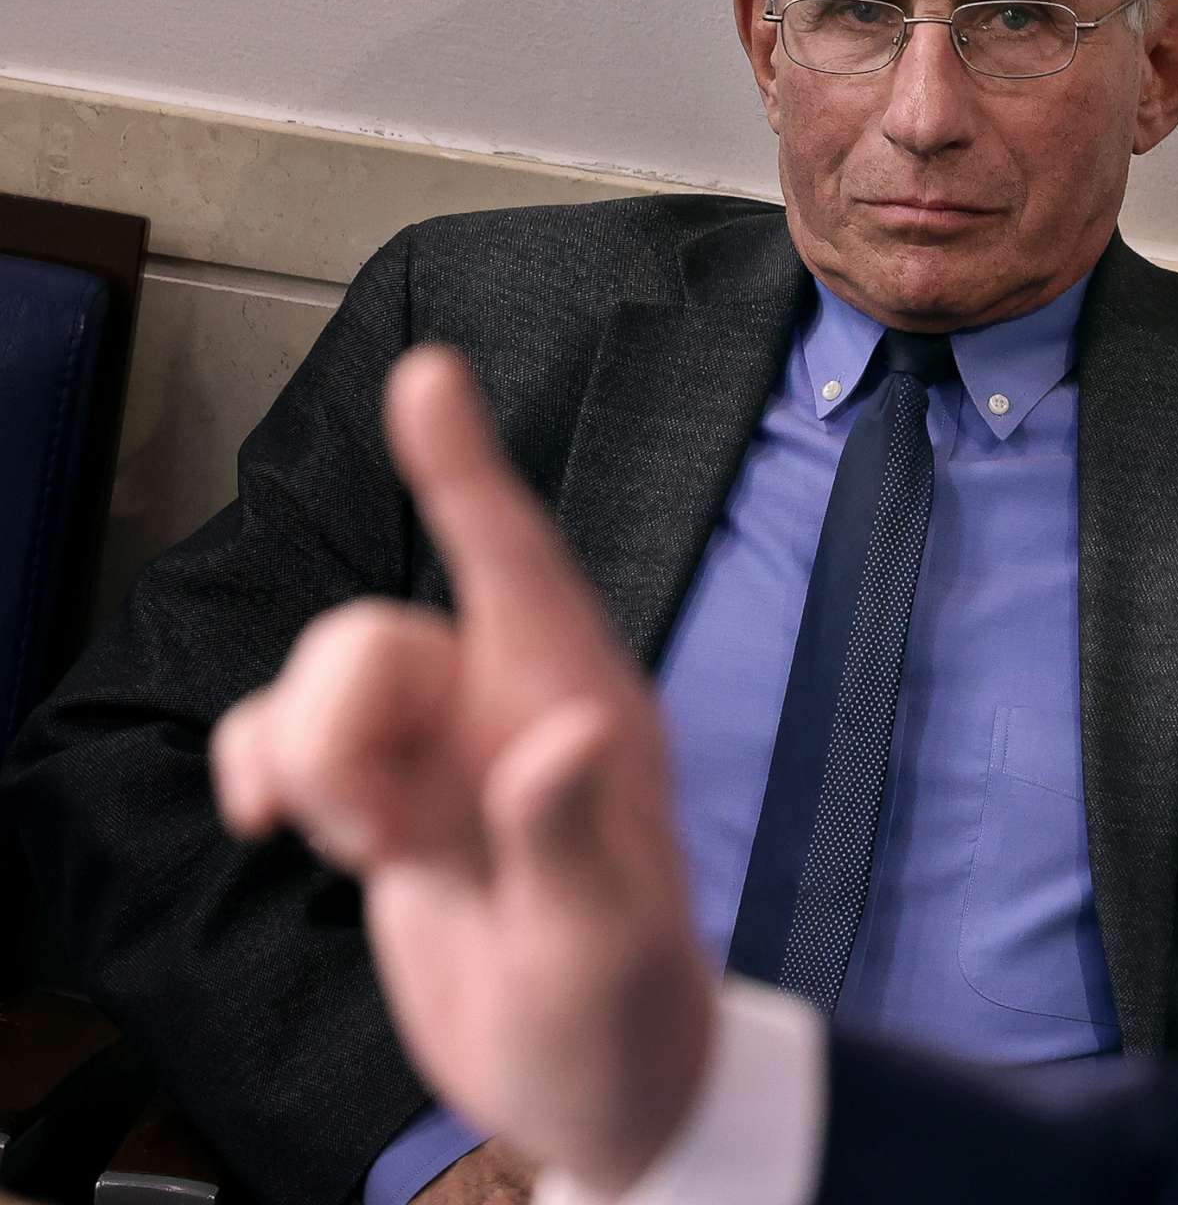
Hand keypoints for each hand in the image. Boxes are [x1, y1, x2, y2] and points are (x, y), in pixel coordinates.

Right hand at [211, 346, 711, 1196]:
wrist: (595, 1091)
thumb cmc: (625, 1019)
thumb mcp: (601, 945)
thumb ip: (571, 839)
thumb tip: (568, 732)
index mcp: (584, 710)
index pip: (522, 565)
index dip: (467, 471)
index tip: (428, 377)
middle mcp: (510, 708)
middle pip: (372, 640)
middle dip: (336, 730)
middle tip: (380, 844)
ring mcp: (444, 751)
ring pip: (323, 681)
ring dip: (309, 766)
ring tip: (372, 858)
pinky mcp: (390, 797)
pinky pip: (286, 735)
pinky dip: (262, 768)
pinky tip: (273, 825)